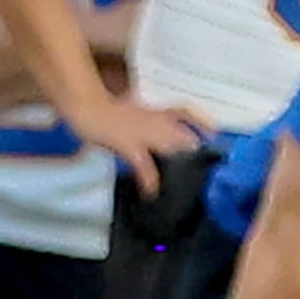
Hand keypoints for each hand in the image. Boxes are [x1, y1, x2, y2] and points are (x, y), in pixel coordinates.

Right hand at [69, 95, 206, 193]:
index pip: (184, 111)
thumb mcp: (128, 113)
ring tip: (184, 181)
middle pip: (181, 133)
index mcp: (152, 110)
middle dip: (192, 148)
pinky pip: (145, 164)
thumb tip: (153, 134)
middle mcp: (153, 119)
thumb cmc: (102, 110)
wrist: (85, 106)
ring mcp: (142, 131)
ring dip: (177, 162)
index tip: (215, 134)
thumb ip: (143, 121)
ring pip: (169, 146)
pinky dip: (149, 179)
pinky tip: (151, 192)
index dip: (202, 122)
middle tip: (202, 165)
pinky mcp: (129, 144)